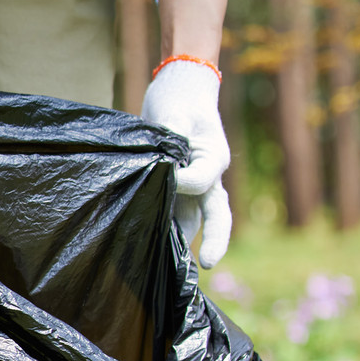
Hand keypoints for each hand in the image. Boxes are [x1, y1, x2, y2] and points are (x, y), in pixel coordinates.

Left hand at [140, 58, 232, 267]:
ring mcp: (191, 188)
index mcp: (214, 159)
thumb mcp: (175, 113)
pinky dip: (161, 230)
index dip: (183, 182)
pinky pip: (171, 215)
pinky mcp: (172, 191)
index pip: (204, 181)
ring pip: (191, 220)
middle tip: (207, 264)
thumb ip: (172, 137)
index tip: (163, 173)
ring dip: (180, 240)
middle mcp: (208, 178)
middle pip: (215, 214)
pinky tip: (144, 248)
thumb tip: (165, 164)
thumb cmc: (179, 101)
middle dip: (212, 239)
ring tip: (163, 266)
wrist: (177, 94)